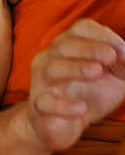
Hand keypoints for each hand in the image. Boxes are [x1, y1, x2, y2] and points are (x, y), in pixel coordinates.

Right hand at [20, 19, 124, 153]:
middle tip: (110, 57)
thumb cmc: (89, 94)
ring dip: (75, 68)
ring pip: (52, 68)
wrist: (63, 125)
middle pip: (64, 45)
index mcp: (70, 46)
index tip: (122, 51)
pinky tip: (80, 108)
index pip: (81, 29)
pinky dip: (63, 105)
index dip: (102, 36)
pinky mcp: (39, 105)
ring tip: (96, 73)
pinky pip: (45, 102)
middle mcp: (51, 58)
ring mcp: (42, 81)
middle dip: (89, 49)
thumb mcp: (117, 78)